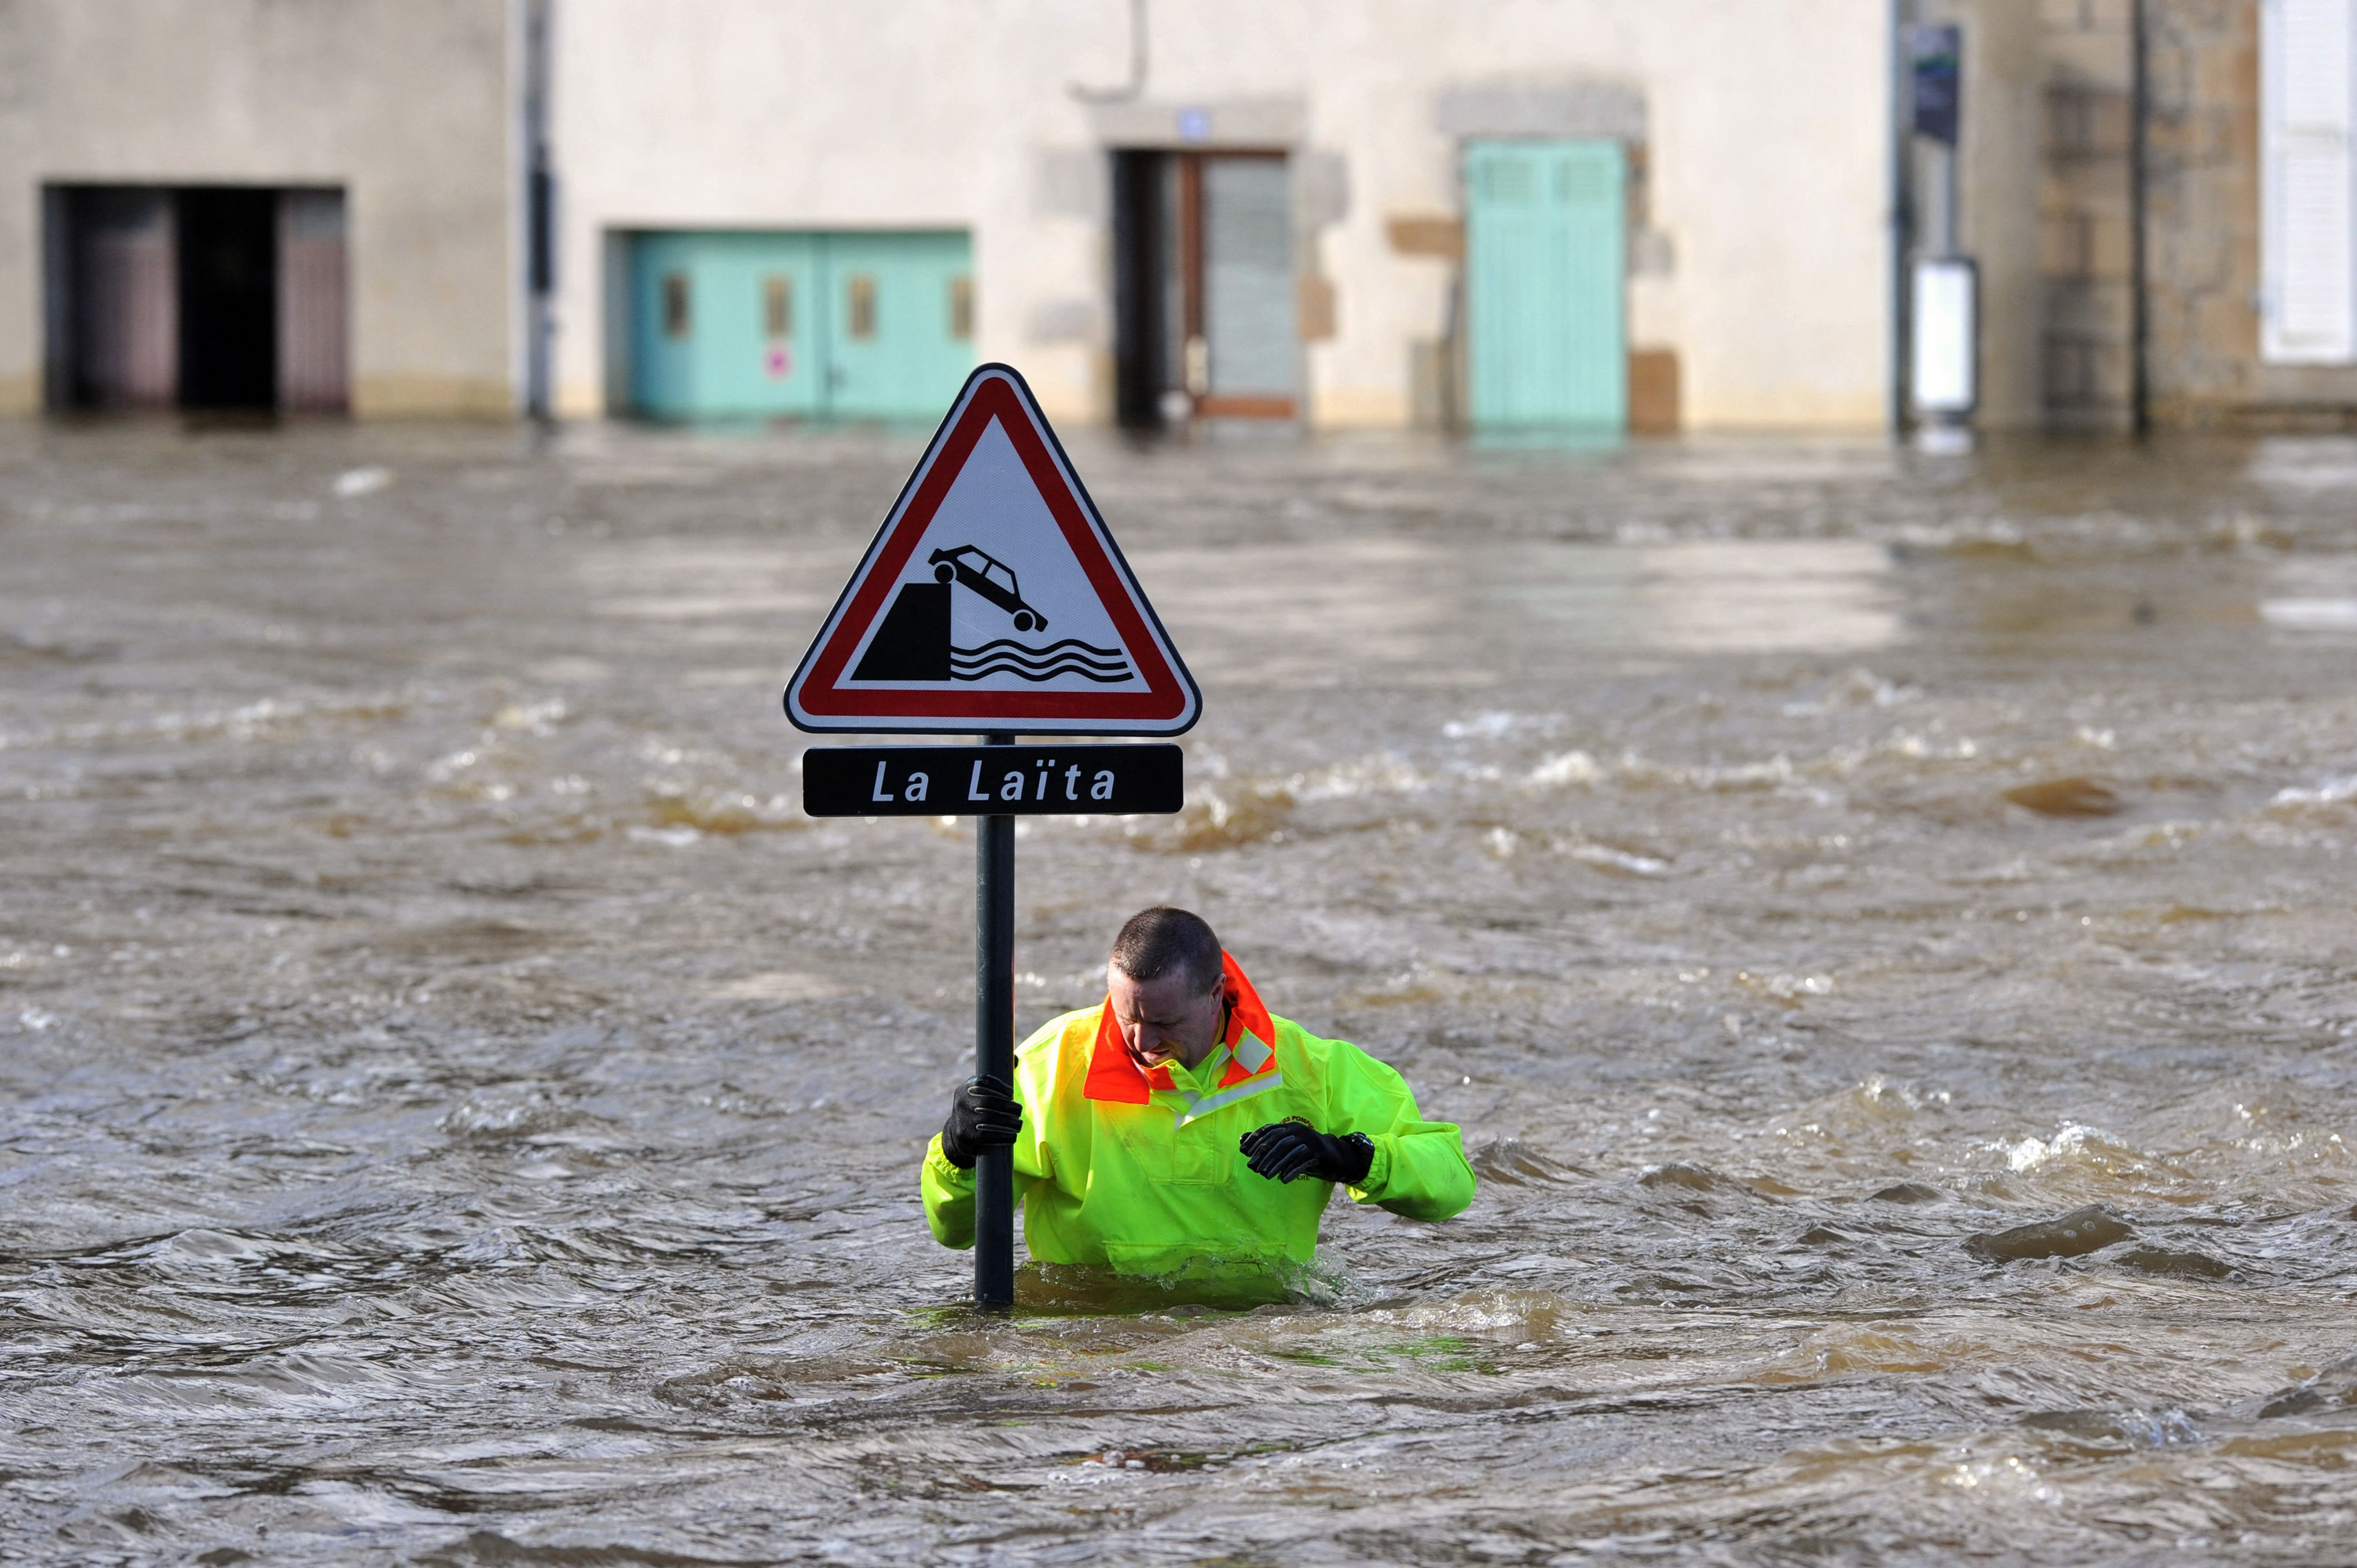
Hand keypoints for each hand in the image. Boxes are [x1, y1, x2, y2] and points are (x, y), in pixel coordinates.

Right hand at [940, 1076, 1021, 1168]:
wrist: (957, 1134)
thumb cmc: (975, 1110)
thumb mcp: (978, 1094)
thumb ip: (996, 1080)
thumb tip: (1016, 1058)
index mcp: (964, 1089)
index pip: (983, 1081)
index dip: (999, 1086)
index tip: (1010, 1093)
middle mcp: (961, 1102)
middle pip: (989, 1101)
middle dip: (1008, 1105)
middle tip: (1019, 1110)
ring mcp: (962, 1119)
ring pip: (989, 1118)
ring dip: (1009, 1121)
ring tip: (1018, 1124)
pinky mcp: (966, 1135)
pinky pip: (988, 1135)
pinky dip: (1003, 1136)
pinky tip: (1013, 1136)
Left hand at [1240, 1121, 1372, 1185]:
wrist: (1333, 1156)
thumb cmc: (1305, 1152)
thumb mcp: (1285, 1148)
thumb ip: (1265, 1144)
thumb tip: (1241, 1141)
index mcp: (1289, 1127)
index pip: (1269, 1130)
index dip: (1255, 1139)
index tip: (1244, 1151)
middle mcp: (1298, 1130)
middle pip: (1276, 1142)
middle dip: (1263, 1155)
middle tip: (1253, 1168)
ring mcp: (1309, 1139)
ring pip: (1288, 1152)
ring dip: (1275, 1164)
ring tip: (1265, 1175)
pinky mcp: (1318, 1151)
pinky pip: (1302, 1161)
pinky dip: (1292, 1170)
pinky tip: (1283, 1179)